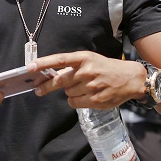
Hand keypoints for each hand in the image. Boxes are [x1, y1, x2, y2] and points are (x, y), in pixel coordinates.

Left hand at [26, 50, 143, 108]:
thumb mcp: (91, 60)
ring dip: (69, 91)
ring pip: (67, 93)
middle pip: (59, 81)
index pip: (60, 60)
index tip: (30, 67)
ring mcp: (91, 87)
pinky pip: (74, 102)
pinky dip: (75, 100)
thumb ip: (73, 65)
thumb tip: (52, 74)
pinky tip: (85, 96)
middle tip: (38, 89)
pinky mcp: (95, 100)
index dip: (44, 63)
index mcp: (85, 58)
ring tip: (82, 87)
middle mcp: (87, 71)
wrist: (130, 79)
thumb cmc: (106, 68)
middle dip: (46, 86)